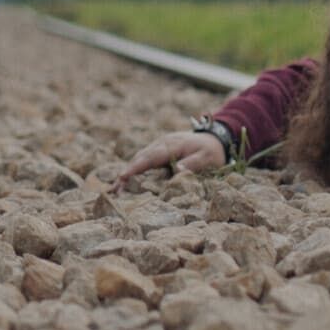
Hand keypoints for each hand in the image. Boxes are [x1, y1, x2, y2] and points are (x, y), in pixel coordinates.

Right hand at [111, 131, 225, 192]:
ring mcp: (159, 145)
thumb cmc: (212, 152)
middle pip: (140, 158)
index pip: (150, 157)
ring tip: (115, 189)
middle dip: (126, 173)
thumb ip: (192, 164)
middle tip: (113, 190)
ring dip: (127, 172)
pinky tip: (126, 181)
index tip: (122, 177)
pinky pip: (144, 159)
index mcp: (172, 145)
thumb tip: (177, 171)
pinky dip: (134, 169)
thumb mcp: (207, 158)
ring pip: (139, 158)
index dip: (136, 168)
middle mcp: (162, 143)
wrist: (215, 139)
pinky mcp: (159, 150)